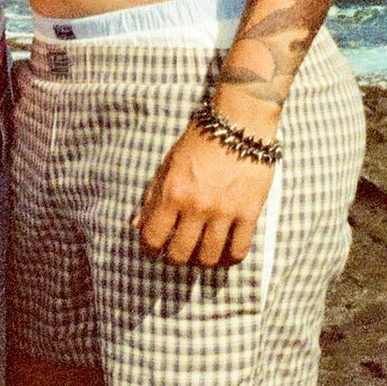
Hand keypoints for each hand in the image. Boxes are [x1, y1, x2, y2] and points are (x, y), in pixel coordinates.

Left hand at [136, 124, 275, 266]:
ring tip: (202, 253)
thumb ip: (153, 196)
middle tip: (178, 252)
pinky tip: (226, 253)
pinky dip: (230, 258)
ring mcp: (224, 212)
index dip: (150, 250)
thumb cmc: (200, 141)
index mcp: (172, 192)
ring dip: (202, 260)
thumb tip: (138, 225)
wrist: (240, 124)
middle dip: (175, 258)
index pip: (153, 237)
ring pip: (209, 258)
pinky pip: (239, 250)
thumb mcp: (169, 164)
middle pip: (181, 254)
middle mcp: (196, 206)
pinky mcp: (249, 213)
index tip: (153, 250)